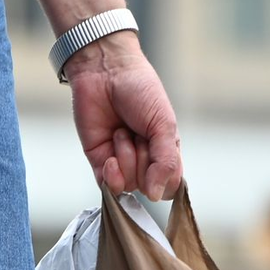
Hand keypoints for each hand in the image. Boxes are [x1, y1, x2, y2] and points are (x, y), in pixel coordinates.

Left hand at [65, 33, 181, 201]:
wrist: (106, 74)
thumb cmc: (140, 91)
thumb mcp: (163, 124)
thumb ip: (165, 161)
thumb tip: (155, 195)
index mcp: (165, 150)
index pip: (169, 184)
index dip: (165, 178)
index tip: (160, 153)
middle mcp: (144, 161)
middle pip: (147, 185)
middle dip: (144, 159)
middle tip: (138, 131)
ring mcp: (121, 164)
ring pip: (128, 186)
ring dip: (127, 159)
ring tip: (122, 132)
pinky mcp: (99, 164)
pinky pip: (107, 187)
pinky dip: (111, 176)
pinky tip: (110, 159)